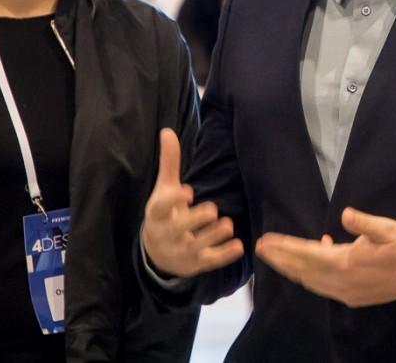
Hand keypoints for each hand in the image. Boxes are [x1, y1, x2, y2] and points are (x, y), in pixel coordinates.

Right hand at [141, 128, 243, 276]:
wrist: (157, 253)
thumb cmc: (164, 214)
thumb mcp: (164, 189)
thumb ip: (169, 163)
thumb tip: (168, 131)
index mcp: (156, 214)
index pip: (160, 208)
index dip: (171, 201)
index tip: (186, 191)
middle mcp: (166, 234)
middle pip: (178, 229)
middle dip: (194, 221)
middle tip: (212, 210)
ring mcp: (180, 251)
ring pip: (196, 247)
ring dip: (212, 237)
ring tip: (228, 224)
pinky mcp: (195, 264)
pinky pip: (209, 262)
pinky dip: (224, 256)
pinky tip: (239, 246)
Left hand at [256, 207, 395, 307]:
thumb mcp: (389, 230)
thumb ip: (365, 223)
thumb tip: (346, 214)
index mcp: (346, 263)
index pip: (307, 254)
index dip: (286, 248)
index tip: (267, 241)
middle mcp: (340, 281)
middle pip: (302, 271)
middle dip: (280, 259)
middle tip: (260, 249)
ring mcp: (344, 292)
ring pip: (309, 281)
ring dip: (291, 269)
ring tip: (276, 257)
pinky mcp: (350, 296)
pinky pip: (322, 286)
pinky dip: (310, 275)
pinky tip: (311, 259)